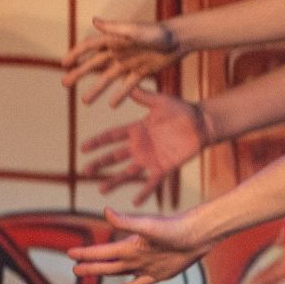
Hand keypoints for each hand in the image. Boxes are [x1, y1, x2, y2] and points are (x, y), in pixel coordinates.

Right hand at [64, 16, 179, 108]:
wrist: (179, 40)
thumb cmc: (158, 33)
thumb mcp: (136, 30)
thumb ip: (115, 28)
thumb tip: (94, 20)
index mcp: (115, 39)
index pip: (90, 46)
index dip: (76, 54)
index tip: (64, 64)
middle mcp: (119, 51)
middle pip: (95, 64)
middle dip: (79, 73)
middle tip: (65, 83)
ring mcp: (129, 62)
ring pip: (108, 78)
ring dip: (96, 89)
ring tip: (85, 101)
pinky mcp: (141, 72)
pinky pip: (128, 86)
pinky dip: (120, 95)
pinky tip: (112, 105)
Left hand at [73, 208, 211, 283]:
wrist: (198, 238)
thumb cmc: (174, 228)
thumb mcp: (147, 222)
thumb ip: (124, 220)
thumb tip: (106, 211)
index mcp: (130, 250)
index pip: (101, 253)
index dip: (84, 254)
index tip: (70, 254)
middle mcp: (136, 263)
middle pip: (107, 268)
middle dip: (90, 267)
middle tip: (75, 269)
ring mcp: (148, 271)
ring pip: (122, 274)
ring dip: (107, 273)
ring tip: (96, 274)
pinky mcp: (161, 274)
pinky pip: (141, 283)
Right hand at [84, 87, 210, 204]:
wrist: (202, 123)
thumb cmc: (182, 110)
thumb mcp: (159, 101)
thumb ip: (142, 95)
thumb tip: (124, 82)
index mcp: (137, 129)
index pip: (111, 137)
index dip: (97, 142)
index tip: (82, 148)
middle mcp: (140, 146)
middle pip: (115, 156)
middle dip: (100, 164)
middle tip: (84, 171)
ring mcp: (151, 158)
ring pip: (129, 172)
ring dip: (115, 180)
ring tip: (101, 189)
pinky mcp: (165, 167)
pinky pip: (152, 182)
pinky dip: (144, 192)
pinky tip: (135, 202)